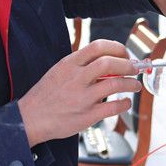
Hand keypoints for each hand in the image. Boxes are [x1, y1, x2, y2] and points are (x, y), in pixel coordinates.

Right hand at [17, 40, 140, 146]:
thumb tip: (108, 60)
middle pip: (109, 63)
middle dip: (128, 64)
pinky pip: (113, 107)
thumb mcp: (59, 71)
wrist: (30, 118)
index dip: (117, 48)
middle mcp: (76, 78)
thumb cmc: (46, 95)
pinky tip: (126, 102)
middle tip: (134, 68)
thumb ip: (80, 65)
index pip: (98, 47)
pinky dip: (124, 104)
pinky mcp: (87, 116)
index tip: (124, 53)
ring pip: (115, 85)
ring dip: (131, 83)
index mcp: (69, 64)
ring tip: (135, 85)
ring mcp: (82, 98)